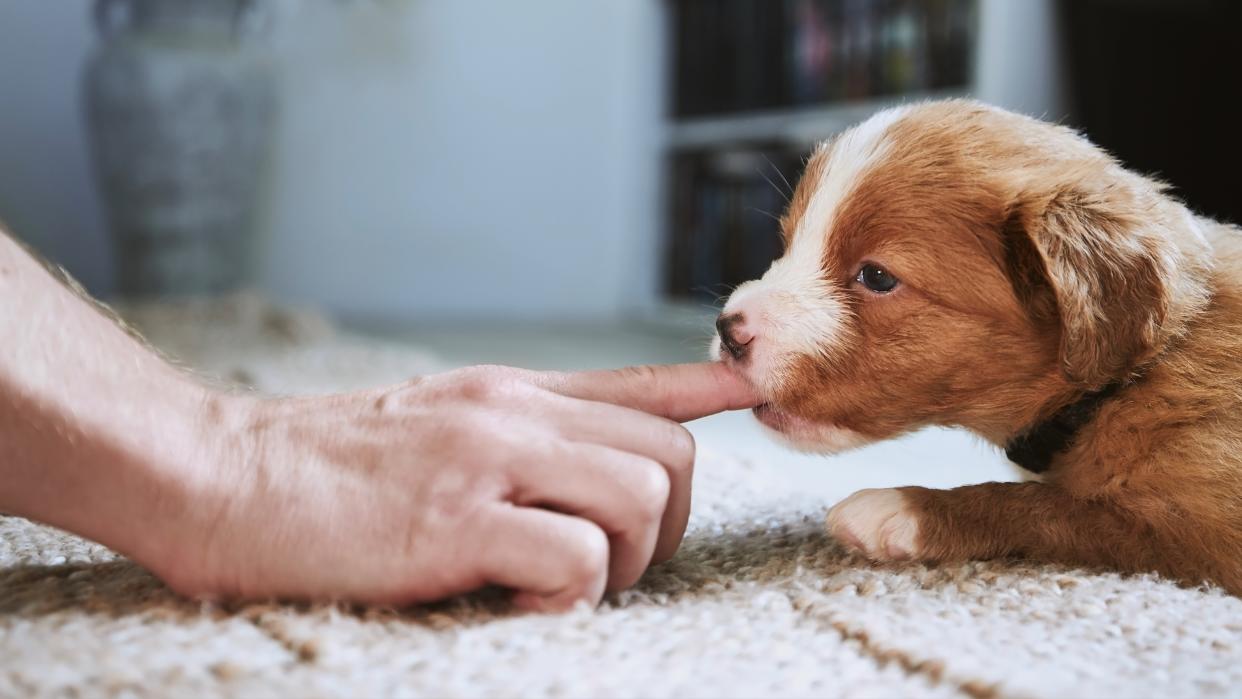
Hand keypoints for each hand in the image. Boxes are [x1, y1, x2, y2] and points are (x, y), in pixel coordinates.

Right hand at [158, 363, 758, 610]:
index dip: (711, 391)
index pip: (642, 382)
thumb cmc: (323, 467)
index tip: (754, 394)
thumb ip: (513, 437)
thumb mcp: (433, 425)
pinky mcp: (455, 519)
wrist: (218, 475)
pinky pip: (574, 559)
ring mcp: (488, 459)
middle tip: (607, 569)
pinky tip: (515, 607)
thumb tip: (575, 464)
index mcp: (513, 394)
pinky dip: (568, 601)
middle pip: (668, 454)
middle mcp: (515, 414)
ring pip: (638, 496)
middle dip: (666, 529)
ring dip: (621, 565)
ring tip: (552, 591)